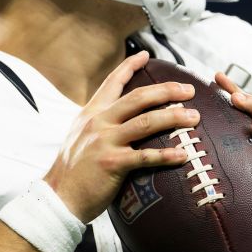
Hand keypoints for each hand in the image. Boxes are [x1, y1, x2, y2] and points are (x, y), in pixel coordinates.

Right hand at [45, 51, 200, 221]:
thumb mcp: (80, 137)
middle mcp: (98, 122)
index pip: (112, 82)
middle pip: (138, 97)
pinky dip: (166, 155)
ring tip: (194, 117)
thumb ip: (97, 124)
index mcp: (91, 113)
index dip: (129, 66)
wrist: (57, 197)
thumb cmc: (72, 171)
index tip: (146, 54)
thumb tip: (119, 119)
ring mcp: (105, 141)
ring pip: (146, 122)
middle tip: (189, 90)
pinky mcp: (112, 163)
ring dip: (173, 117)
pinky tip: (184, 155)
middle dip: (166, 90)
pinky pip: (145, 156)